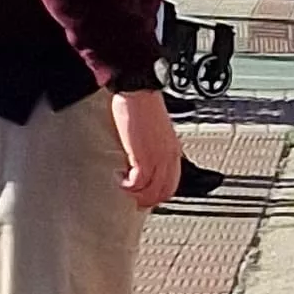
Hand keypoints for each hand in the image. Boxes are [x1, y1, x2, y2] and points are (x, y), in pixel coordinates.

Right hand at [111, 86, 182, 208]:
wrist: (138, 94)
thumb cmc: (143, 107)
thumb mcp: (154, 134)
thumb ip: (152, 150)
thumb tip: (142, 163)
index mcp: (173, 151)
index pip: (172, 183)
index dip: (158, 194)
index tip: (145, 196)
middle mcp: (169, 157)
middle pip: (164, 192)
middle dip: (147, 199)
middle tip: (132, 198)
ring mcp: (158, 159)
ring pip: (151, 191)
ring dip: (135, 193)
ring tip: (123, 186)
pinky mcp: (144, 157)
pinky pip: (137, 183)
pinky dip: (127, 185)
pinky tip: (119, 178)